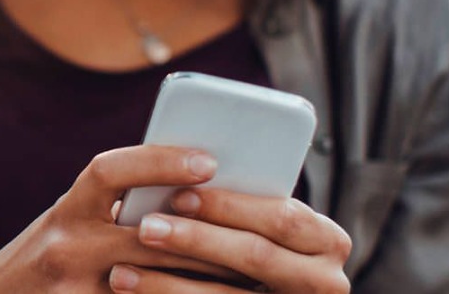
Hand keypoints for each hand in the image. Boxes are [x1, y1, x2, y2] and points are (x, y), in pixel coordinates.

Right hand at [0, 146, 242, 292]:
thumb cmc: (48, 259)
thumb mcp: (70, 223)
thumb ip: (114, 207)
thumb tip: (190, 185)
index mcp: (66, 212)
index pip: (108, 172)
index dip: (157, 162)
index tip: (207, 161)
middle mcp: (65, 248)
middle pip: (147, 236)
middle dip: (205, 234)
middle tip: (255, 231)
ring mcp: (73, 291)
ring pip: (153, 284)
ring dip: (204, 280)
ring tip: (251, 276)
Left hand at [109, 187, 352, 292]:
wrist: (265, 291)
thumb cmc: (257, 246)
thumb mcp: (264, 224)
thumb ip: (243, 205)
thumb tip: (185, 168)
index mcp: (326, 240)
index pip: (281, 216)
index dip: (229, 206)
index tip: (179, 194)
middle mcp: (325, 281)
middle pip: (255, 256)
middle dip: (197, 240)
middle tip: (145, 228)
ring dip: (169, 284)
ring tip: (121, 273)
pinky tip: (132, 293)